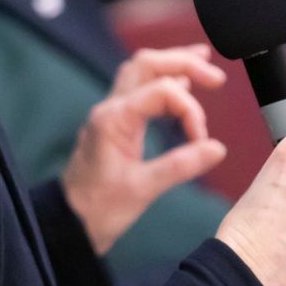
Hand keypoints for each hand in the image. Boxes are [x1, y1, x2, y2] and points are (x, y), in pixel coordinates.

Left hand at [61, 45, 227, 253]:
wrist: (69, 223)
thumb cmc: (98, 209)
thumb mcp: (143, 190)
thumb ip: (180, 166)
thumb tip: (216, 149)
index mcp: (114, 118)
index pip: (163, 90)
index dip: (190, 110)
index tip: (201, 140)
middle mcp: (110, 108)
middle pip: (147, 64)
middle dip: (183, 62)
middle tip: (215, 76)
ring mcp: (111, 114)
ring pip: (141, 73)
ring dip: (172, 66)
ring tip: (202, 64)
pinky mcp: (115, 125)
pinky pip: (140, 91)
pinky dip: (163, 85)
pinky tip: (182, 88)